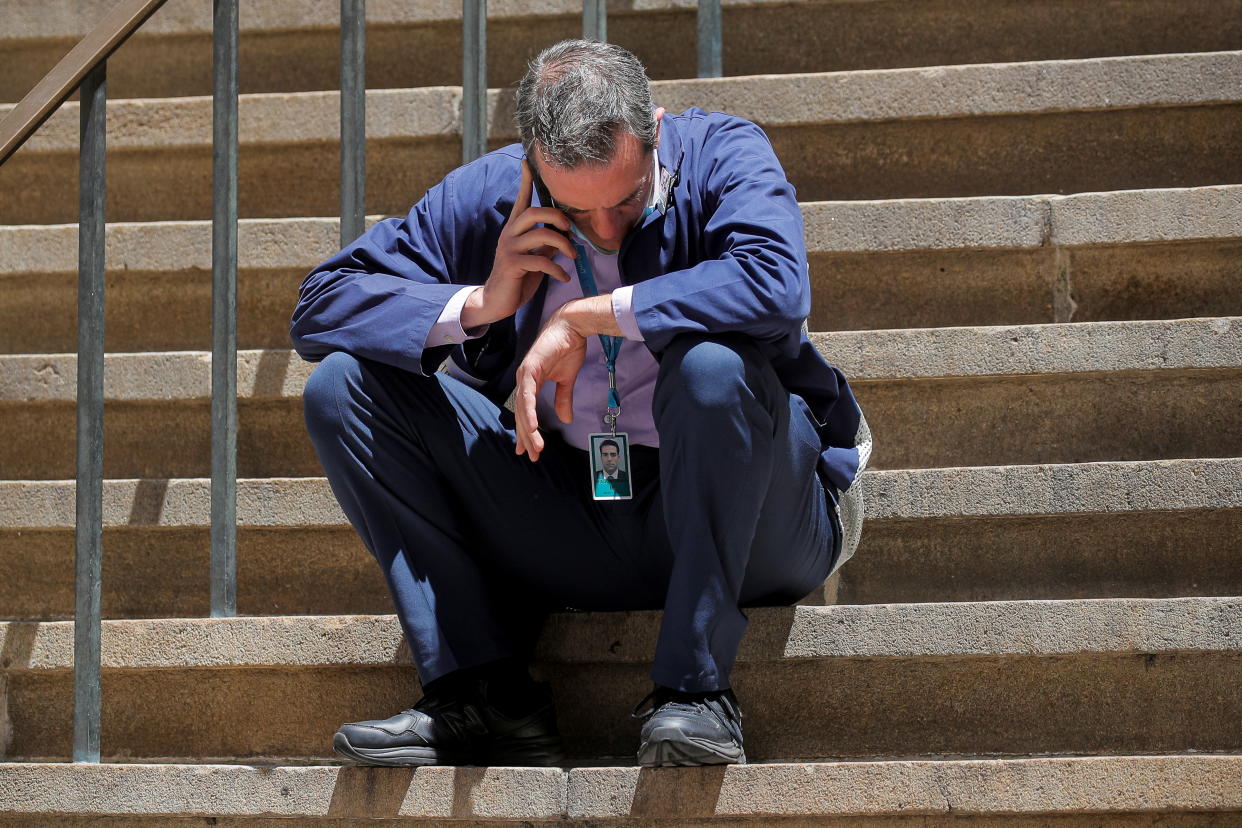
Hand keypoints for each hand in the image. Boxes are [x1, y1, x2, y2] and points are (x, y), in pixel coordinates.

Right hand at [462, 161, 575, 327]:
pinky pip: (541, 261)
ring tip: (574, 257)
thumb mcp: (535, 258)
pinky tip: (564, 277)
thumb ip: (546, 244)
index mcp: (514, 229)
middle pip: (534, 212)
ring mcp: (509, 249)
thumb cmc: (518, 277)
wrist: (497, 301)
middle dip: (556, 217)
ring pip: (540, 235)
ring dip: (563, 245)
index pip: (521, 200)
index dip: (525, 181)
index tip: (527, 161)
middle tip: (570, 229)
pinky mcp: (512, 265)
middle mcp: (509, 234)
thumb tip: (565, 234)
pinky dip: (558, 269)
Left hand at [514, 313, 588, 461]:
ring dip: (528, 429)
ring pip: (523, 408)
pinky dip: (529, 411)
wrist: (573, 327)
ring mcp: (525, 374)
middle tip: (532, 455)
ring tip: (534, 448)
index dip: (527, 432)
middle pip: (522, 415)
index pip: (526, 413)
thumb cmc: (568, 348)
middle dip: (526, 437)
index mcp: (531, 383)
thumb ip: (563, 399)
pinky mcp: (530, 368)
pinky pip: (528, 395)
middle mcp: (524, 380)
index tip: (529, 449)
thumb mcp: (566, 380)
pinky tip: (532, 426)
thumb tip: (565, 419)